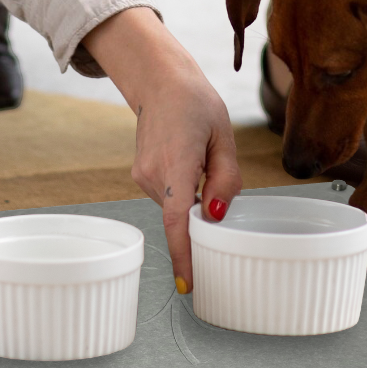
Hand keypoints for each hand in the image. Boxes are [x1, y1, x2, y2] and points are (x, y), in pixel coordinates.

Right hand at [82, 7, 241, 291]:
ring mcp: (142, 176)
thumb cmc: (196, 104)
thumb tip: (215, 218)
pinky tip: (188, 157)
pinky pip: (169, 196)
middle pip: (186, 214)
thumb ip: (225, 179)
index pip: (178, 219)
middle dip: (206, 208)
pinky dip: (184, 188)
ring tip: (201, 154)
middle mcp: (153, 173)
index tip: (187, 285)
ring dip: (196, 194)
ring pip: (178, 205)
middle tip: (215, 165)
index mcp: (177, 161)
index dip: (184, 254)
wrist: (160, 82)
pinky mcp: (141, 176)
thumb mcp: (223, 136)